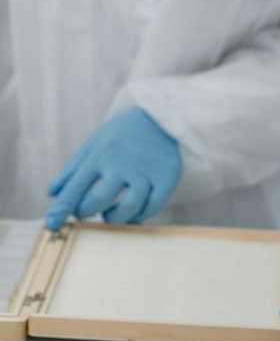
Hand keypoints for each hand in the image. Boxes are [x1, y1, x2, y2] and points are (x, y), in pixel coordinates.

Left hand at [46, 109, 181, 229]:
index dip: (62, 208)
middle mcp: (122, 161)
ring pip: (129, 206)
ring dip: (115, 218)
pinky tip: (133, 213)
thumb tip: (52, 192)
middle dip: (87, 212)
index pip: (76, 186)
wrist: (160, 116)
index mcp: (100, 153)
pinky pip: (153, 206)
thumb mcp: (94, 143)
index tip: (51, 224)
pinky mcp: (166, 176)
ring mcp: (146, 170)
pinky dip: (140, 215)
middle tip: (85, 213)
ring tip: (109, 215)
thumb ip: (73, 169)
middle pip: (100, 199)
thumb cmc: (121, 134)